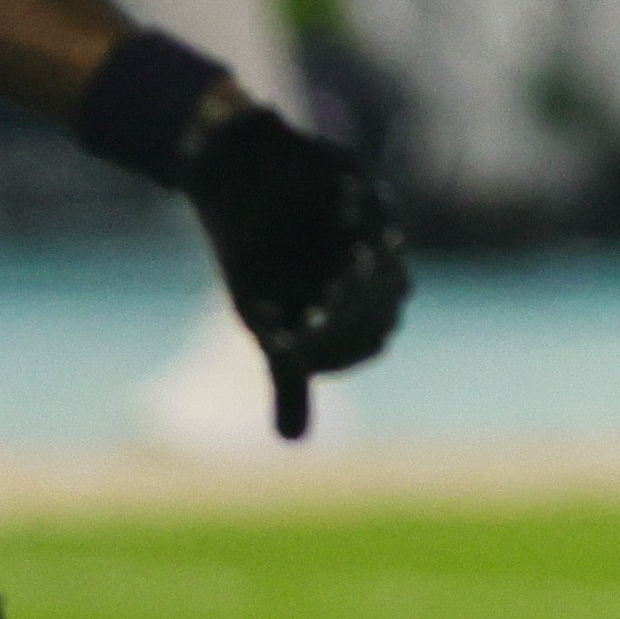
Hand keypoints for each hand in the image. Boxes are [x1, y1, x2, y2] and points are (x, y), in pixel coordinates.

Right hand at [182, 97, 406, 437]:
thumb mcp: (266, 320)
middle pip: (386, 295)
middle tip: (323, 311)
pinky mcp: (352, 175)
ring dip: (367, 268)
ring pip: (385, 251)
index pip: (371, 334)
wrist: (234, 176)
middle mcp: (369, 259)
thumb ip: (289, 376)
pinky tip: (335, 217)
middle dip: (358, 309)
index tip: (299, 348)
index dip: (344, 346)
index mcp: (357, 296)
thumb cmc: (256, 251)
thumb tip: (293, 443)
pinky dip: (354, 207)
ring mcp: (365, 218)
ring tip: (340, 274)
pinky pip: (365, 194)